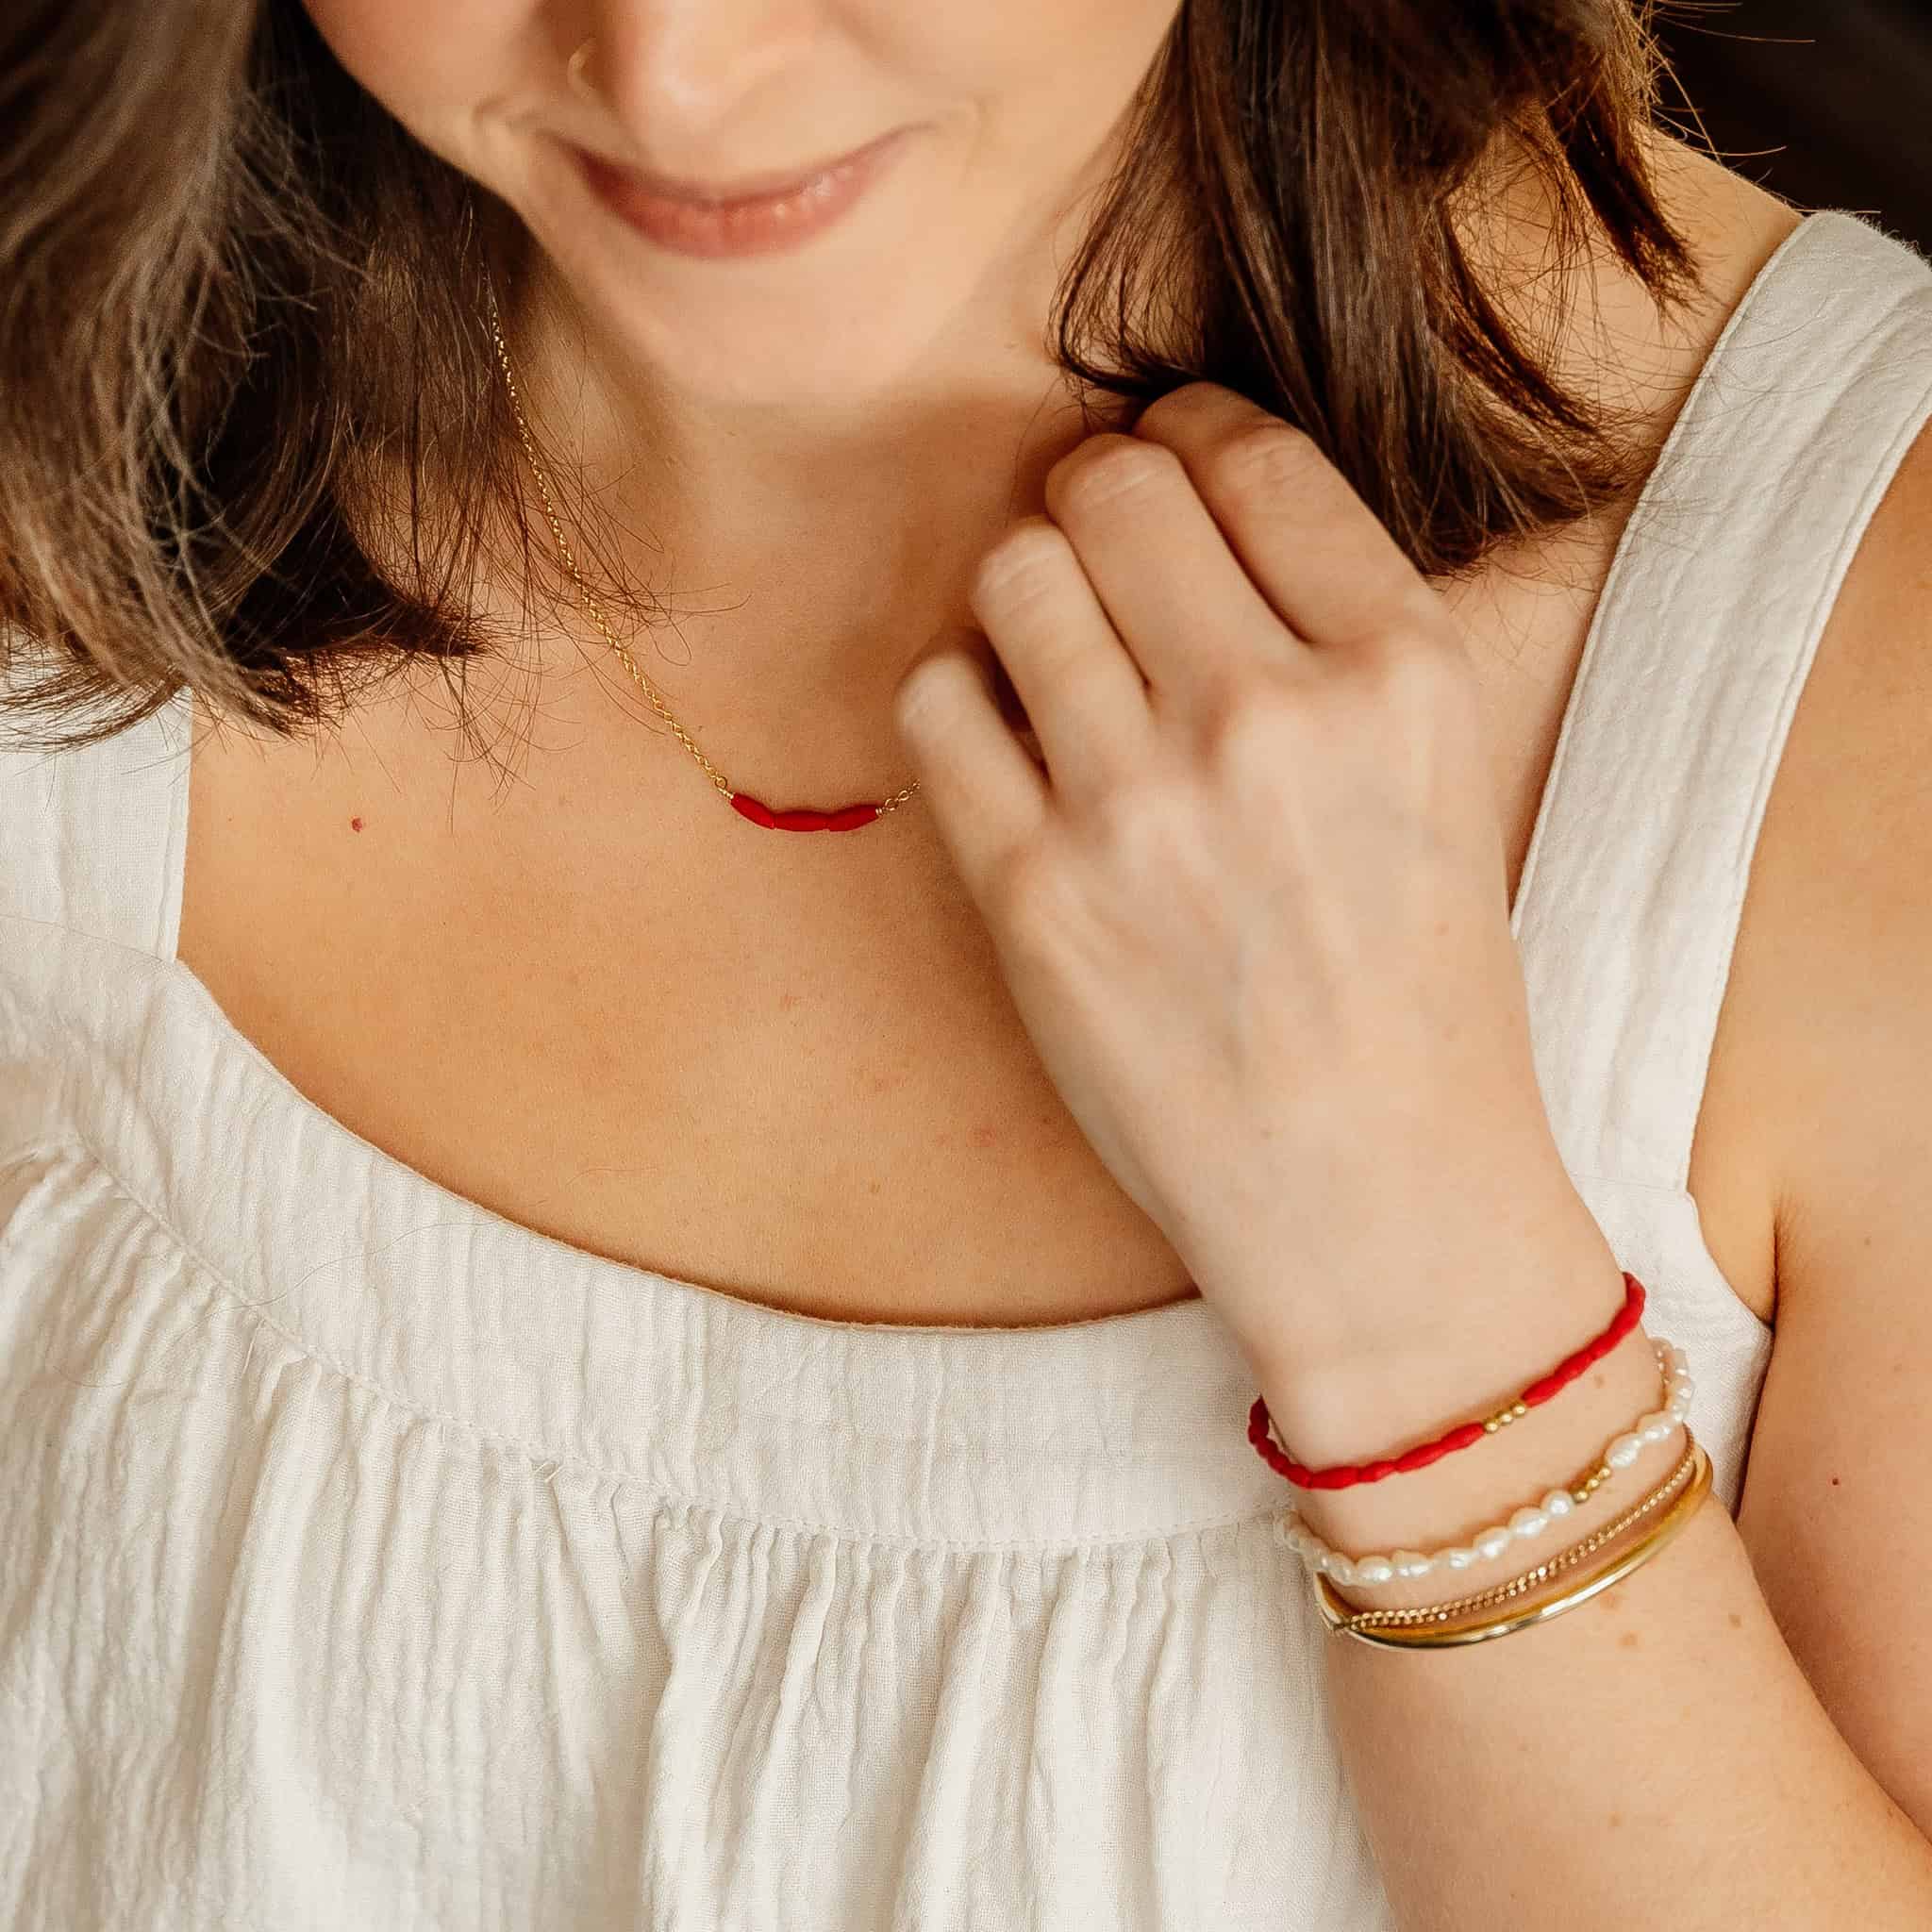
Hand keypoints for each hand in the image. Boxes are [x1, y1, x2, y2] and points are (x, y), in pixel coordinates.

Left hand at [891, 382, 1587, 1373]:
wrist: (1374, 1197)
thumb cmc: (1419, 996)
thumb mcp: (1447, 780)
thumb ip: (1339, 633)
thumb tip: (1196, 494)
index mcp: (1402, 673)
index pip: (1252, 455)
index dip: (1189, 433)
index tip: (1166, 461)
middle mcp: (1270, 719)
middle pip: (1114, 488)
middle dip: (1094, 496)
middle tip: (1097, 548)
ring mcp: (1140, 808)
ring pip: (1015, 574)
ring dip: (1026, 592)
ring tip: (1055, 656)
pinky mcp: (1031, 895)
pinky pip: (938, 701)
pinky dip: (962, 698)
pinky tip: (1009, 744)